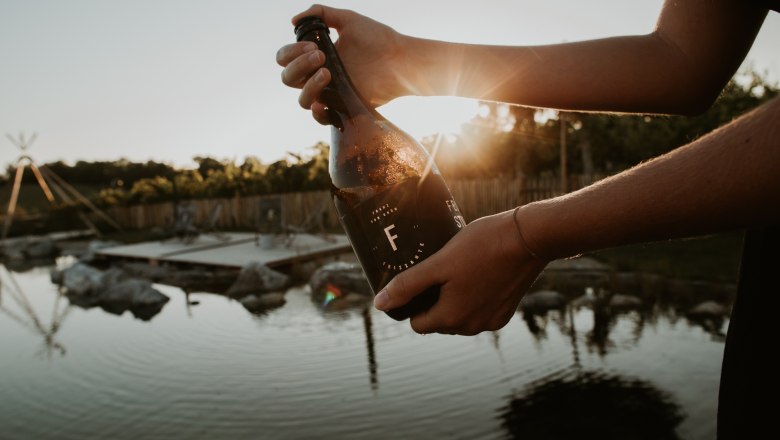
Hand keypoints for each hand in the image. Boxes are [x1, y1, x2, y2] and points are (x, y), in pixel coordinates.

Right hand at [276, 4, 409, 124]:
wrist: (401, 60)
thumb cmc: (377, 39)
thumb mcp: (348, 20)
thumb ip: (321, 13)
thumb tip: (294, 20)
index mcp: (315, 55)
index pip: (286, 58)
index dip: (292, 52)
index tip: (313, 45)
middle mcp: (318, 75)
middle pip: (288, 78)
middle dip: (298, 65)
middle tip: (320, 56)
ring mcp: (330, 93)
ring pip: (302, 100)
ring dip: (308, 85)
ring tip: (328, 73)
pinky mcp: (343, 108)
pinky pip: (322, 119)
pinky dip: (317, 114)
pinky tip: (321, 103)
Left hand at [373, 208, 548, 334]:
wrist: (529, 238)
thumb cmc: (482, 245)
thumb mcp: (439, 263)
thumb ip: (408, 284)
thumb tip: (380, 304)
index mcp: (452, 318)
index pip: (418, 324)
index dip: (414, 302)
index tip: (418, 279)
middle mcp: (472, 327)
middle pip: (439, 321)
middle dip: (434, 299)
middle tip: (438, 269)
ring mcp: (491, 321)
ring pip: (460, 316)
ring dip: (454, 298)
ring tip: (457, 268)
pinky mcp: (506, 312)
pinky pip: (480, 310)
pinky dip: (474, 296)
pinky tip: (478, 271)